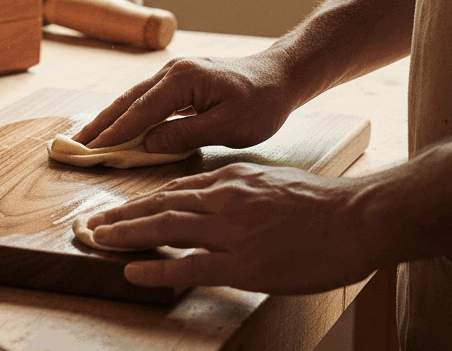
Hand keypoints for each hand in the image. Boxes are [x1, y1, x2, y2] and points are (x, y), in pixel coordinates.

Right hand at [73, 52, 299, 154]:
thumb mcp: (229, 127)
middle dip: (99, 124)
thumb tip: (148, 144)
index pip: (141, 111)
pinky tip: (114, 128)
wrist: (280, 76)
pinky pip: (144, 100)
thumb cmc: (261, 103)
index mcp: (183, 80)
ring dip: (108, 119)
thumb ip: (185, 135)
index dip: (115, 133)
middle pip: (127, 101)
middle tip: (73, 146)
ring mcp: (172, 74)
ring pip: (132, 99)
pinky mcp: (177, 82)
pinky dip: (125, 115)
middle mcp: (171, 72)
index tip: (91, 151)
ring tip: (85, 139)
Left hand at [87, 163, 380, 293]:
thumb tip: (215, 199)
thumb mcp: (272, 182)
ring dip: (126, 233)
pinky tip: (131, 269)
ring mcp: (231, 232)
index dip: (142, 200)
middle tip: (92, 222)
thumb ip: (240, 190)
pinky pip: (188, 265)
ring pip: (166, 228)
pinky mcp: (242, 264)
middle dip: (122, 214)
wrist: (358, 218)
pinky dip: (155, 266)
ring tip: (97, 239)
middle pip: (161, 205)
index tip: (120, 207)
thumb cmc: (323, 204)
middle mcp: (224, 201)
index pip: (175, 190)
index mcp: (232, 181)